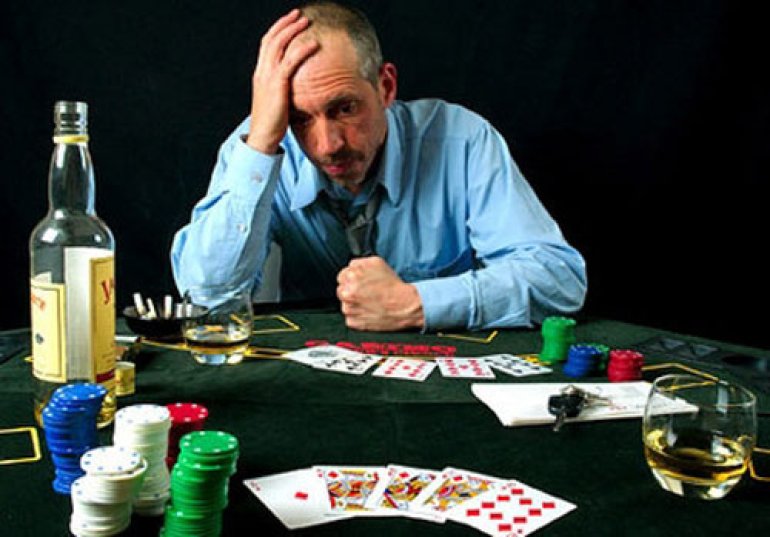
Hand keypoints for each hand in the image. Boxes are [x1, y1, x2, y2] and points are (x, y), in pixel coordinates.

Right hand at [246, 9, 319, 153]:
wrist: (262, 137)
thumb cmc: (271, 123)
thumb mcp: (276, 101)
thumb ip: (282, 89)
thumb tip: (294, 86)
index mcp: (260, 75)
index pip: (266, 45)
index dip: (277, 30)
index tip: (289, 22)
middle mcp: (261, 72)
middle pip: (271, 39)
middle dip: (284, 24)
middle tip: (297, 14)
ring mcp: (267, 77)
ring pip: (278, 45)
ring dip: (292, 30)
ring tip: (305, 21)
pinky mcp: (277, 85)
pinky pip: (290, 62)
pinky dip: (302, 50)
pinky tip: (313, 43)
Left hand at [336, 257, 424, 330]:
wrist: (405, 305)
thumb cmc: (393, 285)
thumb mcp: (376, 262)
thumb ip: (358, 263)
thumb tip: (350, 267)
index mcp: (351, 276)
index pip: (341, 276)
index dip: (351, 280)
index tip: (360, 284)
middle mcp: (347, 293)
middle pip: (341, 290)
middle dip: (351, 291)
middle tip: (365, 293)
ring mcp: (349, 309)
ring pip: (345, 305)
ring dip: (354, 304)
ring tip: (369, 303)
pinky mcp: (353, 322)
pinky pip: (350, 318)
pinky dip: (358, 316)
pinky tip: (369, 311)